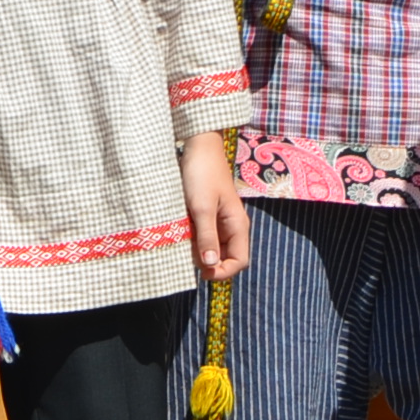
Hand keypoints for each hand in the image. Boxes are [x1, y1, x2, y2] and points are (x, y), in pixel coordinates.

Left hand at [179, 131, 250, 284]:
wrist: (198, 146)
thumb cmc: (202, 174)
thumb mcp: (202, 207)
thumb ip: (206, 236)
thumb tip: (210, 265)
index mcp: (238, 225)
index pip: (239, 261)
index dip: (223, 272)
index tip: (202, 273)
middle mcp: (232, 226)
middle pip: (225, 257)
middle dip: (208, 263)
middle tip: (187, 257)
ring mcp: (219, 221)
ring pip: (212, 247)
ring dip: (198, 251)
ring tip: (183, 243)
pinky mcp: (207, 214)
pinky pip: (203, 235)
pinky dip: (193, 239)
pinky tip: (181, 234)